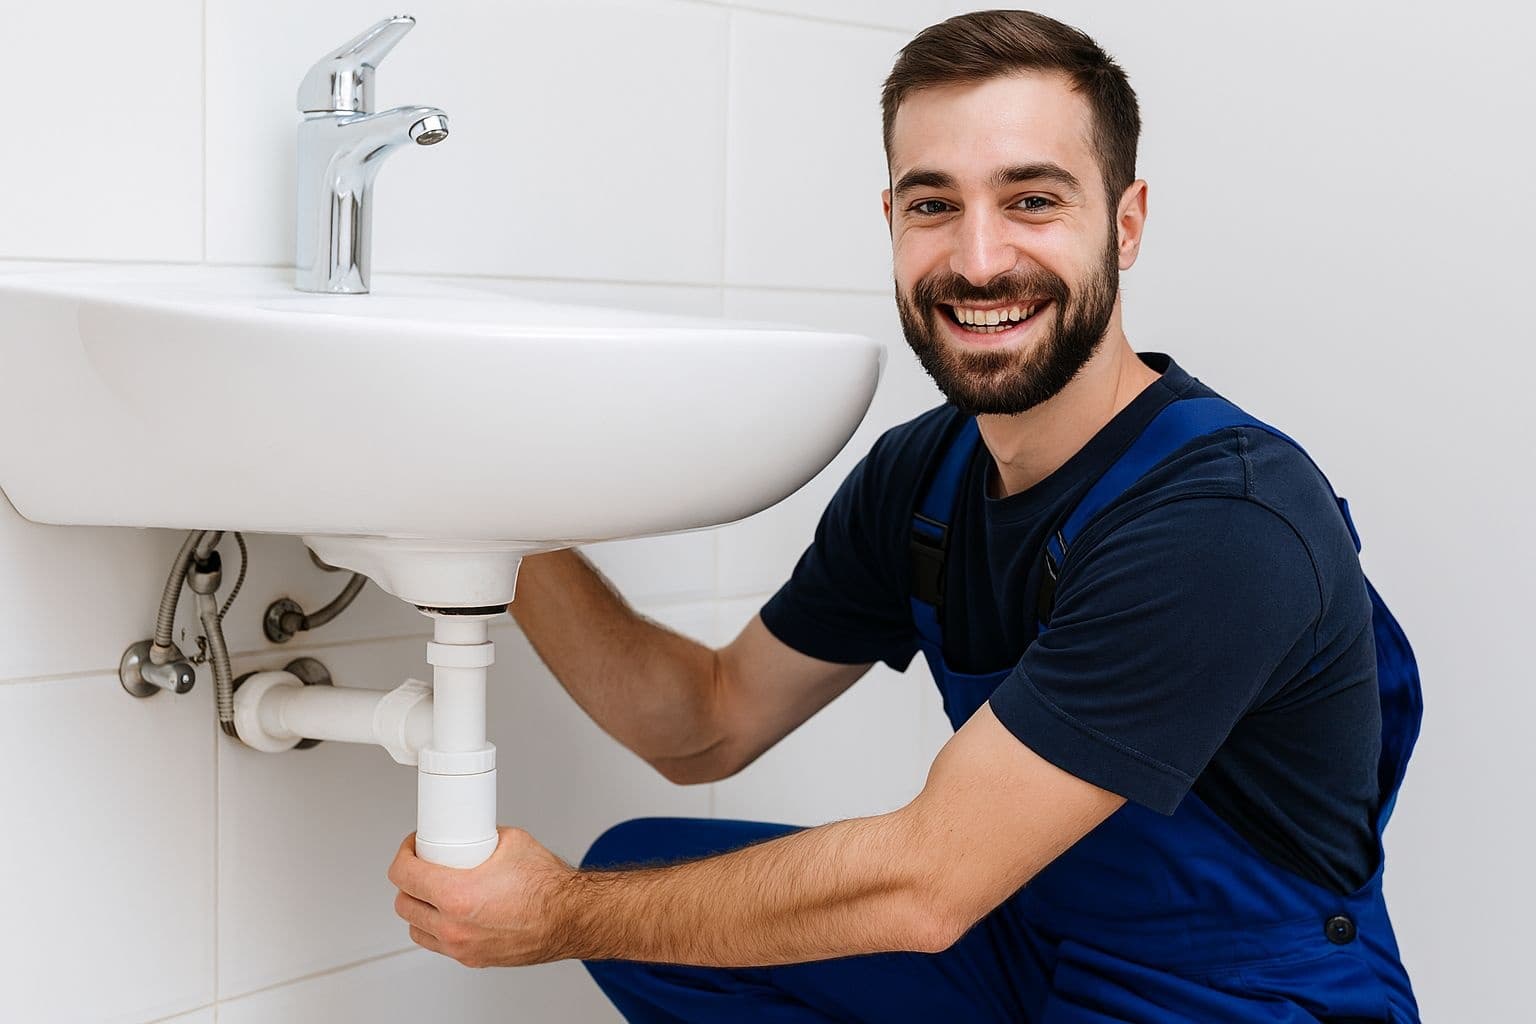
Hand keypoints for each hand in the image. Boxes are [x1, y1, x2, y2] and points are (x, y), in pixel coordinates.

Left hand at [388, 826, 575, 967]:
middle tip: (423, 866)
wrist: (570, 917)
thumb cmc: (548, 887)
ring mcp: (461, 946)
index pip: (403, 875)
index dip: (404, 854)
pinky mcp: (472, 959)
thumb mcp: (510, 841)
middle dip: (409, 881)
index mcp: (456, 895)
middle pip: (404, 903)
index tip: (413, 848)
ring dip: (419, 908)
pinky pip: (438, 944)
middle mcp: (453, 926)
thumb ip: (480, 837)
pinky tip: (450, 912)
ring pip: (416, 928)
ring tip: (434, 891)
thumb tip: (469, 832)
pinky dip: (437, 927)